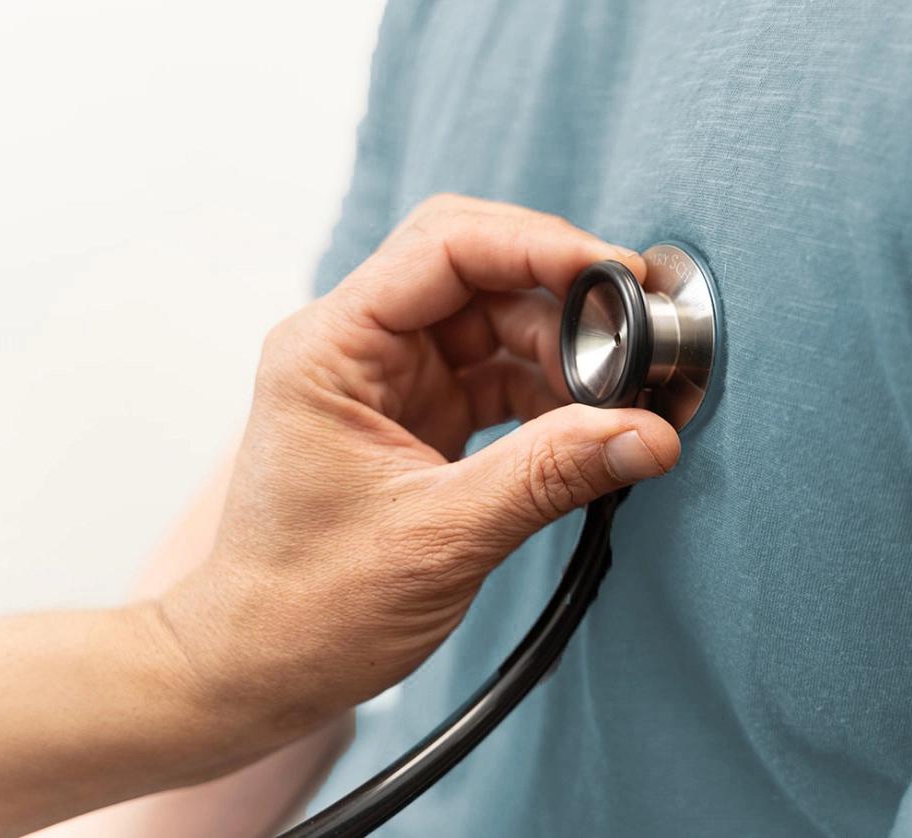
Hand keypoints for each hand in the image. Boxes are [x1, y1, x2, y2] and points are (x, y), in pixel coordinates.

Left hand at [156, 195, 680, 746]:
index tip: (619, 277)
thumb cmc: (309, 606)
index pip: (441, 247)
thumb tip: (650, 430)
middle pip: (473, 271)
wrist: (261, 665)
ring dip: (565, 351)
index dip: (537, 246)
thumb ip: (547, 475)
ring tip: (628, 397)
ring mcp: (384, 382)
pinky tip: (596, 424)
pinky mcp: (413, 419)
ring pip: (492, 323)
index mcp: (328, 348)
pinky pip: (494, 376)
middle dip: (561, 297)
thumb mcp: (439, 538)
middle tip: (640, 339)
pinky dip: (549, 394)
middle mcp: (352, 348)